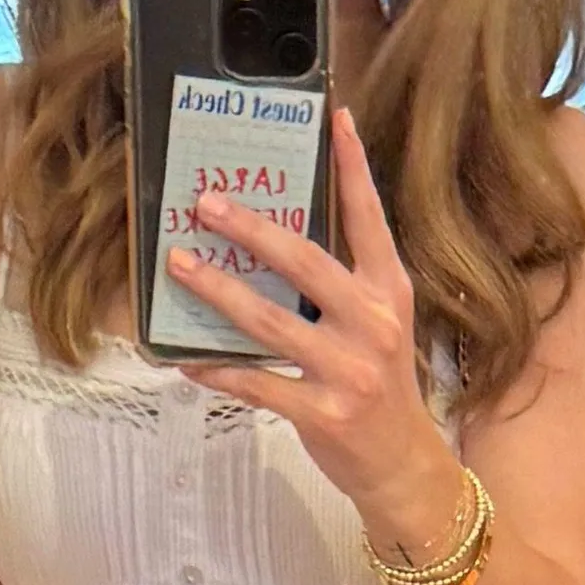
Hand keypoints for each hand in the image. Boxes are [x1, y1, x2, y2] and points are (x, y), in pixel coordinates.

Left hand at [167, 107, 454, 532]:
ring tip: (181, 266)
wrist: (403, 466)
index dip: (352, 168)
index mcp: (389, 294)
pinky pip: (258, 385)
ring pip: (270, 322)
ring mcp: (347, 371)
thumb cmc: (381, 391)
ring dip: (218, 291)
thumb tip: (277, 248)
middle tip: (206, 203)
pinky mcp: (322, 413)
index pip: (370, 220)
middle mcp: (372, 325)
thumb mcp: (380, 330)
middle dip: (252, 230)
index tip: (333, 118)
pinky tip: (186, 359)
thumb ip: (344, 288)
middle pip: (306, 263)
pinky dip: (218, 371)